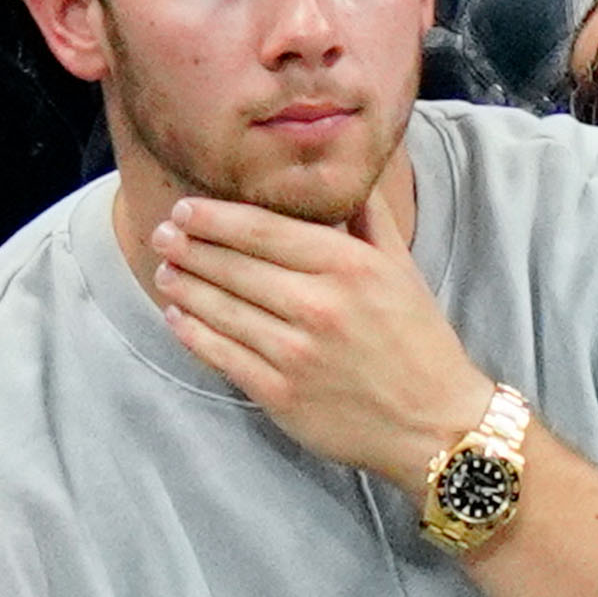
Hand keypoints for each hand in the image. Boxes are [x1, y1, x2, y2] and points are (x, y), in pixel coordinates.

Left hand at [151, 187, 492, 490]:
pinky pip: (221, 355)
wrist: (435, 423)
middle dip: (190, 247)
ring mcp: (296, 353)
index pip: (265, 231)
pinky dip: (192, 333)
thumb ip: (370, 219)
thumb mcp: (404, 270)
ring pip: (221, 309)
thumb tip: (346, 173)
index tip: (187, 207)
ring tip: (165, 271)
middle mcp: (320, 305)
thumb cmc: (420, 342)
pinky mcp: (279, 395)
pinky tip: (178, 317)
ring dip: (184, 286)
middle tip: (162, 233)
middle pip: (234, 266)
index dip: (217, 217)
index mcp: (352, 267)